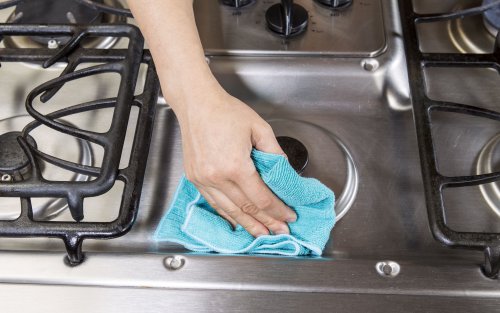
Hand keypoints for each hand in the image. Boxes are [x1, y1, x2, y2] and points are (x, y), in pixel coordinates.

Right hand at [174, 87, 296, 236]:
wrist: (196, 104)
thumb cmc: (225, 111)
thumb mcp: (259, 128)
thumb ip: (275, 153)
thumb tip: (285, 174)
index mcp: (235, 166)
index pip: (261, 198)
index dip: (277, 210)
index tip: (289, 216)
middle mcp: (217, 177)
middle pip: (246, 208)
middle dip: (266, 222)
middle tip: (280, 232)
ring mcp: (203, 180)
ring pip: (229, 210)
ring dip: (247, 225)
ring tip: (261, 234)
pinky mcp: (195, 178)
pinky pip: (214, 203)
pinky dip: (228, 214)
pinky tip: (237, 221)